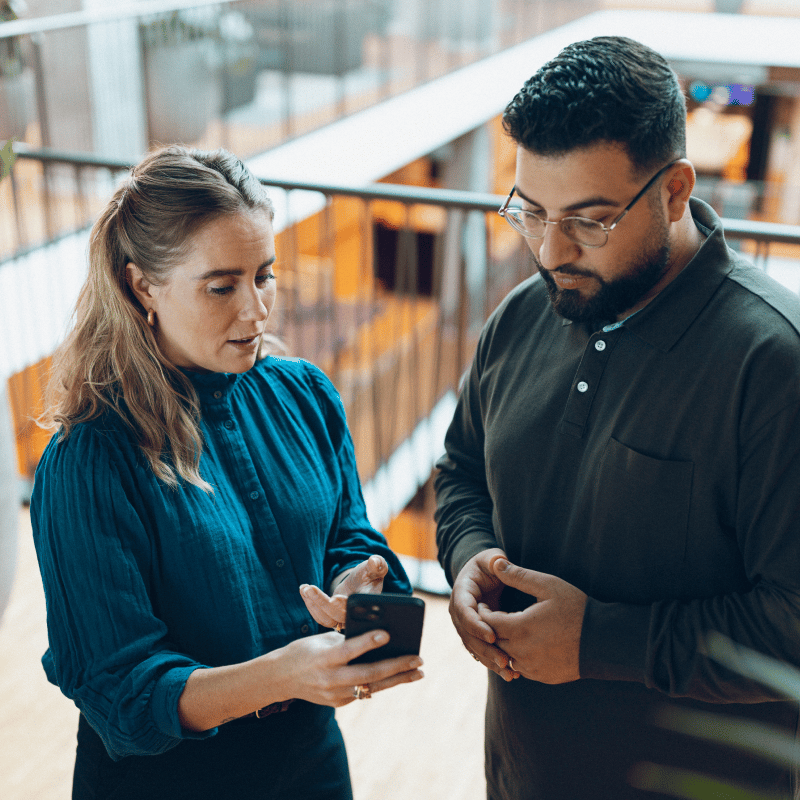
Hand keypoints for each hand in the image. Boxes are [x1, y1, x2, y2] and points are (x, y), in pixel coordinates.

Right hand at [280, 629, 422, 706]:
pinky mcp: (339, 703)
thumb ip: (346, 639)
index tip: (388, 633)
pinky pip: (364, 691)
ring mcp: (335, 694)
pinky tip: (398, 675)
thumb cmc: (304, 650)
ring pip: (372, 686)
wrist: (280, 678)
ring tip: (418, 672)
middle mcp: (331, 678)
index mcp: (324, 657)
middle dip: (396, 666)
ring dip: (397, 679)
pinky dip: (381, 683)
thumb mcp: (321, 639)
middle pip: (368, 674)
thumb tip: (375, 636)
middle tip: (418, 659)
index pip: (349, 649)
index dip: (368, 642)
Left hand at [300, 555, 387, 628]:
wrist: (363, 582)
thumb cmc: (371, 574)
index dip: (345, 606)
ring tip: (304, 588)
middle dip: (322, 603)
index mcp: (367, 604)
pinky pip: (321, 617)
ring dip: (313, 604)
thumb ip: (377, 564)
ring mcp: (344, 618)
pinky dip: (311, 605)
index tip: (335, 598)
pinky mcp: (334, 617)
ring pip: (326, 619)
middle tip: (310, 588)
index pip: (357, 609)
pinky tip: (304, 591)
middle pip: (338, 616)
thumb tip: (375, 561)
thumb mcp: (376, 567)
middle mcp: (356, 616)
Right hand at [449, 548, 517, 680]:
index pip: (464, 611)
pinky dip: (494, 663)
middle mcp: (460, 611)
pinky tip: (511, 673)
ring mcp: (466, 625)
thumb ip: (495, 559)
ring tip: (510, 672)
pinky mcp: (475, 635)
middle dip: (485, 649)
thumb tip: (499, 562)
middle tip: (504, 660)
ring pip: (474, 647)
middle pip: (468, 634)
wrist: (485, 575)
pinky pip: (482, 651)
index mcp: (461, 592)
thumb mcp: (491, 558)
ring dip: (490, 661)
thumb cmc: (490, 564)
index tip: (493, 636)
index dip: (476, 625)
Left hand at [477, 557, 586, 683]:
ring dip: (504, 644)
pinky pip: (520, 668)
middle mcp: (522, 652)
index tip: (484, 604)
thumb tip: (496, 563)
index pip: (488, 622)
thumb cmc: (576, 609)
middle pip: (494, 641)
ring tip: (509, 629)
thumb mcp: (548, 586)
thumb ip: (519, 576)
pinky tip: (525, 644)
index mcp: (521, 628)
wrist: (604, 641)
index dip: (483, 612)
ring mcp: (532, 668)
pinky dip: (517, 657)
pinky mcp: (542, 677)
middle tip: (493, 616)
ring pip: (505, 656)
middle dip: (491, 628)